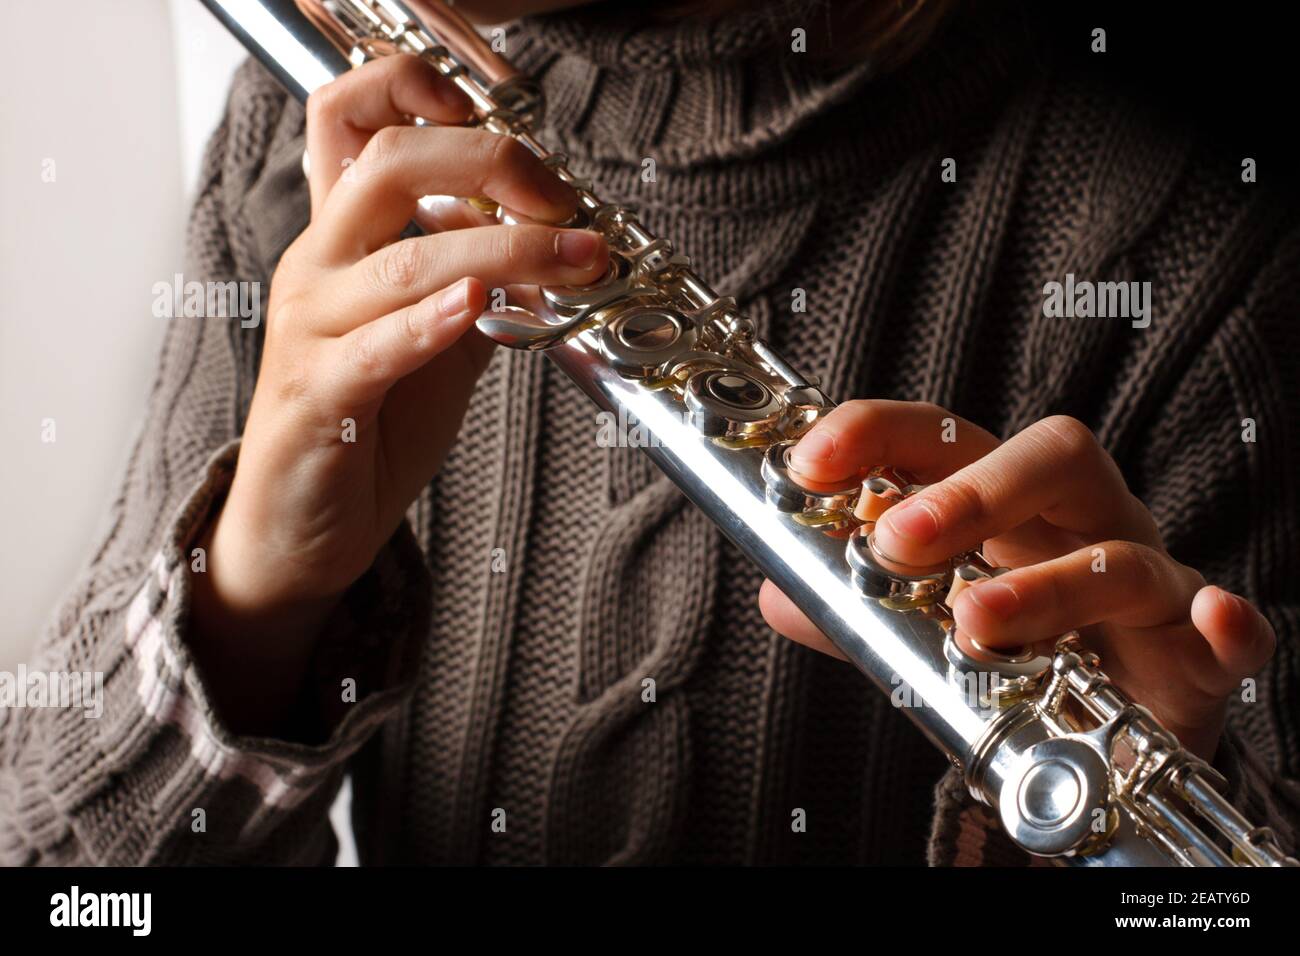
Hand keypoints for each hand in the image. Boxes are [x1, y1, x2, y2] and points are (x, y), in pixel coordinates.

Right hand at [190, 55, 607, 731]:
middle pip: (385, 162)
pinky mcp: (319, 397)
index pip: (348, 118)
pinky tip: (478, 304)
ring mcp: (311, 330)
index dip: (415, 89)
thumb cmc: (371, 424)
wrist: (303, 526)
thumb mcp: (442, 337)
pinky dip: (429, 321)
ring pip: (400, 258)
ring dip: (504, 250)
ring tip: (576, 259)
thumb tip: (560, 243)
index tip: (502, 117)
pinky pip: (373, 347)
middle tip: (565, 201)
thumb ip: (487, 281)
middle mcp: (317, 268)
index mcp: (342, 240)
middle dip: (490, 162)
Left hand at [758, 401, 1275, 760]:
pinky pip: (1225, 626)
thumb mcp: (925, 624)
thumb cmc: (1018, 647)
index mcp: (1004, 502)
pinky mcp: (1197, 652)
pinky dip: (1227, 621)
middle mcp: (1079, 521)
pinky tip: (1212, 618)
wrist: (1110, 726)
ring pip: (1116, 554)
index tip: (809, 463)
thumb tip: (777, 593)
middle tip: (895, 540)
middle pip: (1046, 459)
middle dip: (969, 492)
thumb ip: (854, 612)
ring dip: (1046, 585)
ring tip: (978, 624)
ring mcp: (1144, 580)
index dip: (877, 435)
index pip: (944, 437)